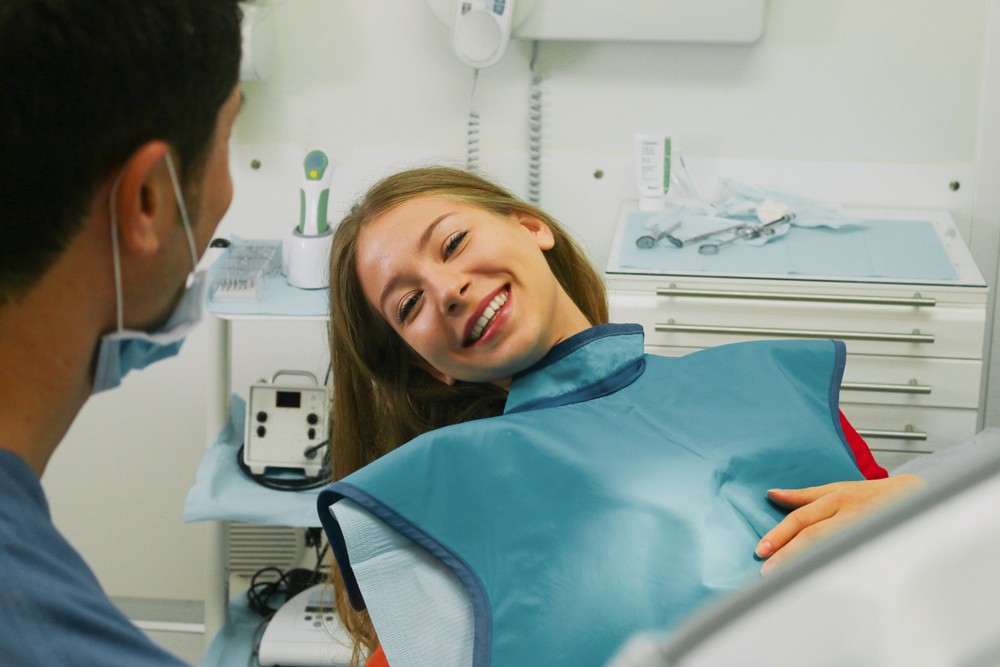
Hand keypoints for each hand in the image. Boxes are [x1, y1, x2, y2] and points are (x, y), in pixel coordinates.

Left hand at [755, 474, 925, 575]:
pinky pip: (853, 558)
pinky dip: (835, 568)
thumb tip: (773, 494)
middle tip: (768, 570)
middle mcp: (849, 514)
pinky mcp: (877, 542)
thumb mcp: (837, 488)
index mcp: (836, 499)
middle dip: (789, 553)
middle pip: (814, 535)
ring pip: (833, 548)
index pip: (802, 518)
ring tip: (786, 578)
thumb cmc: (871, 494)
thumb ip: (804, 495)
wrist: (915, 496)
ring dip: (808, 563)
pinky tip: (819, 579)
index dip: (781, 534)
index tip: (762, 550)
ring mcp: (864, 530)